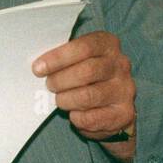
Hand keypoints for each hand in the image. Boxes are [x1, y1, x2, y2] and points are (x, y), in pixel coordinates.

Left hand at [33, 30, 136, 154]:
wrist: (111, 107)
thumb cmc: (85, 78)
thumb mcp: (76, 60)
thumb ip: (62, 58)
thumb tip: (38, 66)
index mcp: (107, 44)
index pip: (85, 47)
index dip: (58, 58)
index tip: (38, 69)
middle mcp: (121, 65)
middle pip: (87, 71)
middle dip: (60, 81)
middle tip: (49, 86)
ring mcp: (125, 89)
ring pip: (88, 96)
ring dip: (66, 100)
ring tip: (60, 100)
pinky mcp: (124, 113)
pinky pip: (91, 118)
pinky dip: (76, 118)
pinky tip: (74, 113)